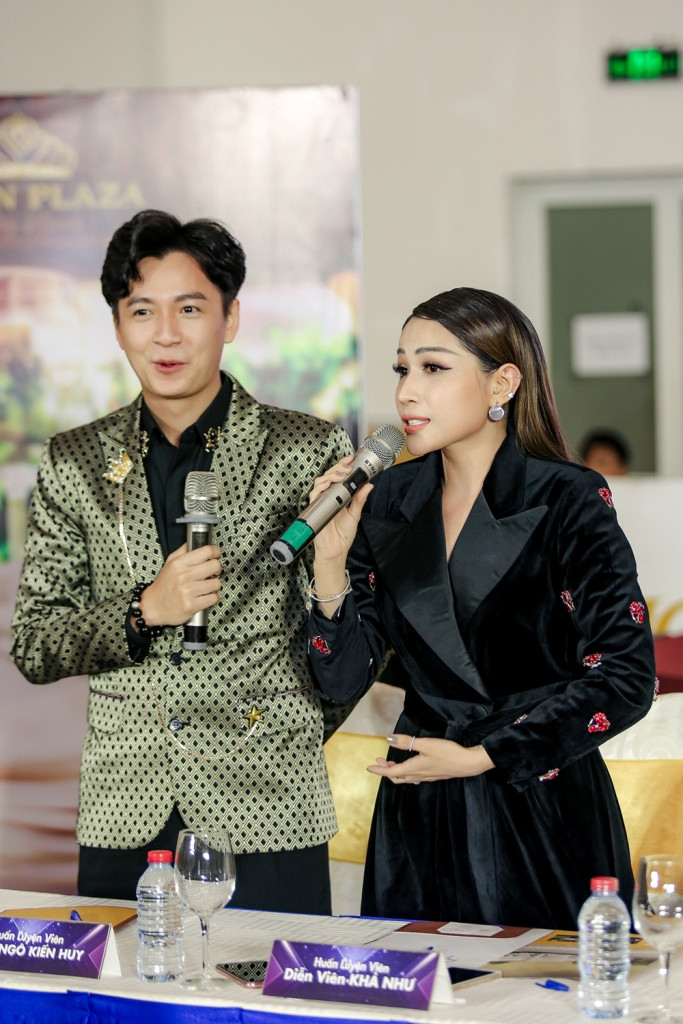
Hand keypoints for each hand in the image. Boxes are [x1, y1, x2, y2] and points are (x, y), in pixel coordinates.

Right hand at [133, 543, 221, 627]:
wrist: (152, 607)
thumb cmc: (163, 586)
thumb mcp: (169, 563)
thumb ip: (183, 551)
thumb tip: (195, 541)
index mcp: (179, 563)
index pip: (206, 551)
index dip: (215, 552)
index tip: (216, 555)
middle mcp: (184, 576)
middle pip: (215, 566)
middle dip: (215, 569)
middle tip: (211, 573)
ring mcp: (188, 591)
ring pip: (216, 583)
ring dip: (213, 586)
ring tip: (205, 587)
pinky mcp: (192, 605)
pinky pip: (214, 598)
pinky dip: (211, 598)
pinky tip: (204, 596)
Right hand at [310, 454, 372, 562]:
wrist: (335, 551)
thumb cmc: (342, 536)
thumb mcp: (355, 515)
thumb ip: (360, 500)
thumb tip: (368, 485)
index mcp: (338, 497)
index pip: (339, 477)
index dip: (343, 466)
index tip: (352, 459)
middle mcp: (328, 497)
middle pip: (329, 476)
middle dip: (338, 468)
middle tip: (348, 465)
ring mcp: (321, 502)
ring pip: (321, 482)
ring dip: (330, 475)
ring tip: (341, 474)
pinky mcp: (315, 509)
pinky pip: (314, 494)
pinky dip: (320, 487)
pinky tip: (329, 484)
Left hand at [366, 734, 494, 783]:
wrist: (469, 764)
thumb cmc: (449, 753)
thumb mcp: (427, 744)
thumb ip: (407, 742)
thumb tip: (389, 739)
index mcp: (415, 768)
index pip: (391, 773)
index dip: (379, 770)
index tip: (368, 768)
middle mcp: (419, 775)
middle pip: (398, 777)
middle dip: (386, 770)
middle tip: (379, 760)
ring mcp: (427, 776)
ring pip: (406, 777)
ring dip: (396, 770)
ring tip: (391, 761)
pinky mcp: (434, 775)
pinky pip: (415, 776)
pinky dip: (406, 771)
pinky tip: (409, 763)